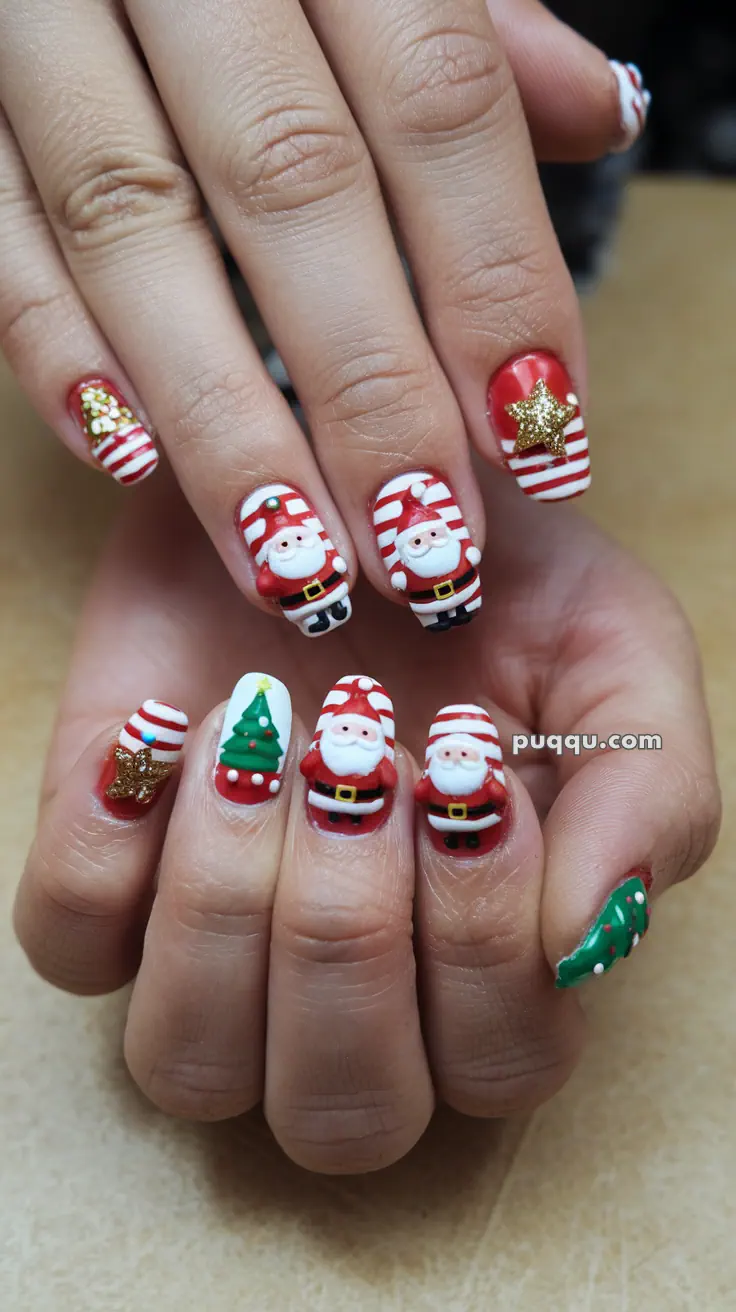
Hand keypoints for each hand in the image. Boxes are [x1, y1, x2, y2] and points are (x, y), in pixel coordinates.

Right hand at [0, 0, 648, 636]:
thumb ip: (471, 27)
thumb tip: (597, 112)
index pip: (437, 97)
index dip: (495, 277)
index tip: (540, 434)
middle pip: (291, 183)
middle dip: (369, 389)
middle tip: (428, 549)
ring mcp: (40, 22)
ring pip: (133, 227)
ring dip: (223, 417)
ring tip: (299, 560)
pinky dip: (55, 348)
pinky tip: (127, 461)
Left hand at [15, 465, 716, 1172]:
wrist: (346, 473)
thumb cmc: (498, 582)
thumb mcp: (617, 654)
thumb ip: (650, 799)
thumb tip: (587, 942)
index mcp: (489, 965)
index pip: (497, 1062)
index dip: (483, 933)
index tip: (464, 758)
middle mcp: (350, 992)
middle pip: (342, 1113)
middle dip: (351, 933)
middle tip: (360, 760)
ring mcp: (214, 947)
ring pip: (190, 1064)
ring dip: (232, 900)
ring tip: (264, 735)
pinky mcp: (105, 872)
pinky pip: (71, 942)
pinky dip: (111, 845)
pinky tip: (170, 728)